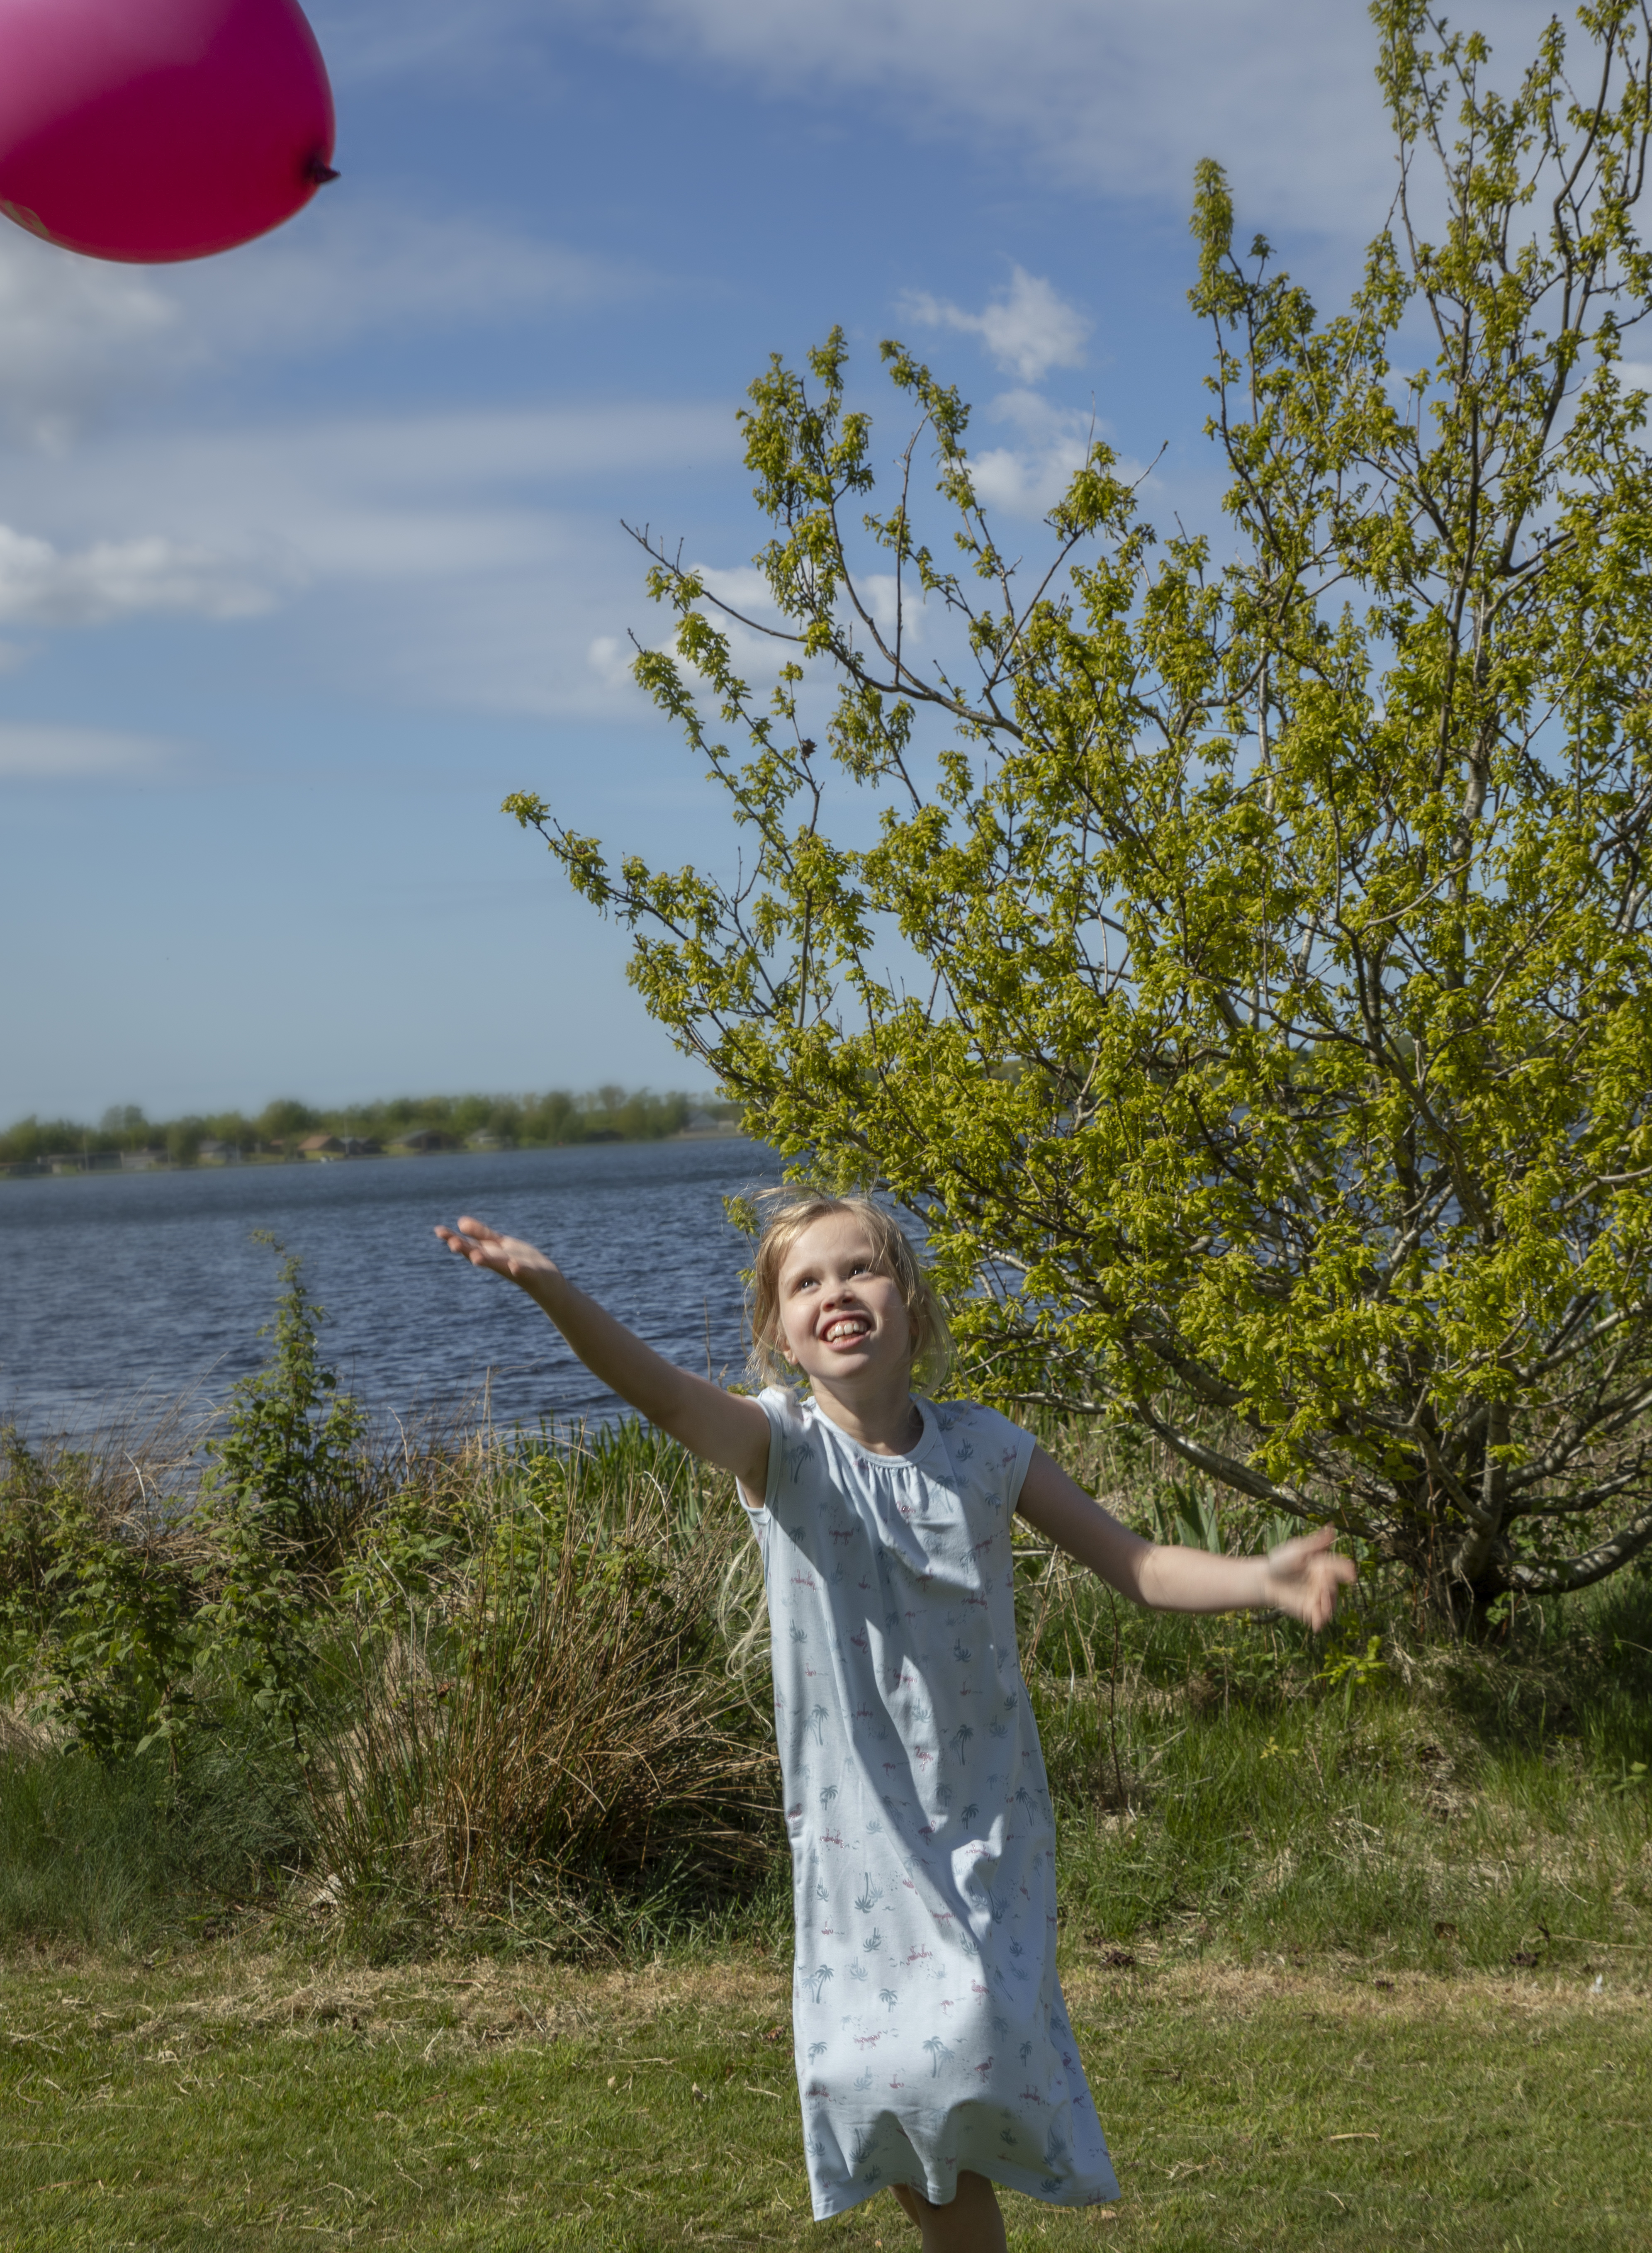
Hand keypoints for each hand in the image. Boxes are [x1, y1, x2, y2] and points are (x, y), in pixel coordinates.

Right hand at [433, 1215, 558, 1294]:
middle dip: (466, 1250)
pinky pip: (524, 1272)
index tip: (438, 1230)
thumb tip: (460, 1222)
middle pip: (479, 1255)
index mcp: (490, 1254)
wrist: (546, 1282)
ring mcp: (514, 1269)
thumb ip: (482, 1234)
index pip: (469, 1245)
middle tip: (452, 1244)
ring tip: (477, 1257)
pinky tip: (514, 1264)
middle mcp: (498, 1262)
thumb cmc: (521, 1261)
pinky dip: (518, 1269)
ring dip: (487, 1261)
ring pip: (498, 1265)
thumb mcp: (500, 1244)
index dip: (454, 1239)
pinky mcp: (531, 1275)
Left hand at [1259, 1524, 1355, 1630]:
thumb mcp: (1297, 1550)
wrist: (1264, 1579)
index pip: (1341, 1568)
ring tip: (1320, 1603)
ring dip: (1328, 1604)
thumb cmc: (1280, 1561)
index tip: (1350, 1575)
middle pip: (1335, 1587)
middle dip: (1331, 1588)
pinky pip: (1320, 1617)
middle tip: (1323, 1586)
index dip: (1347, 1571)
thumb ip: (1316, 1542)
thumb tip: (1332, 1525)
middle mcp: (1325, 1582)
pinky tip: (1317, 1624)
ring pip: (1331, 1604)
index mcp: (1325, 1565)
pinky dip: (1321, 1621)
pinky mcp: (1310, 1610)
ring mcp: (1319, 1597)